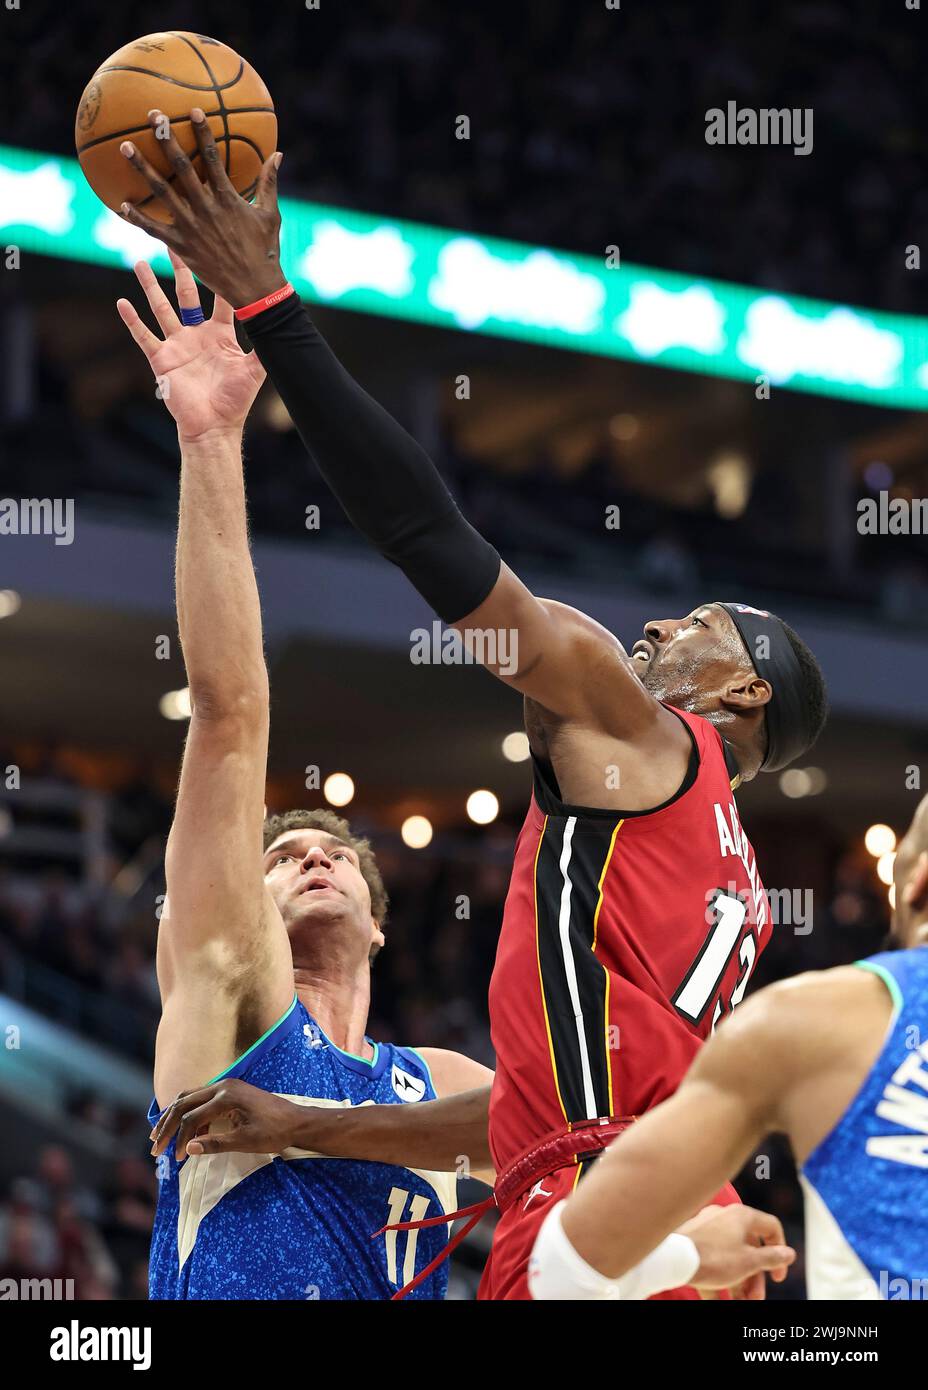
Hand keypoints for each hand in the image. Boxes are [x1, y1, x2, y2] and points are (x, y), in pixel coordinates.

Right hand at [117, 250, 265, 441]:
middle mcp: (197, 334)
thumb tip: (283, 325)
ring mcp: (178, 345)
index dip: (219, 278)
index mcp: (220, 334)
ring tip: (141, 261)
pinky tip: (122, 303)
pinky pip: (144, 336)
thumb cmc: (235, 402)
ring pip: (161, 308)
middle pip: (187, 294)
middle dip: (181, 270)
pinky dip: (132, 321)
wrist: (214, 427)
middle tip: (175, 243)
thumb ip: (265, 347)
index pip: (220, 299)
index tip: (217, 252)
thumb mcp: (255, 370)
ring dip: (150, 286)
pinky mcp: (162, 359)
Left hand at [119, 109, 284, 308]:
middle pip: (180, 166)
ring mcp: (190, 227)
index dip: (202, 132)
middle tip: (152, 116)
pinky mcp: (181, 247)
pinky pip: (154, 229)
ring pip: (162, 192)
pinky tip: (120, 204)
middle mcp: (205, 208)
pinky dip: (137, 217)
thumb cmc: (265, 251)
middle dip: (165, 138)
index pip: (212, 157)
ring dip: (142, 168)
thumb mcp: (271, 215)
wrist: (255, 288)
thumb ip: (270, 183)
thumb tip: (278, 154)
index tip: (191, 110)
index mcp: (227, 198)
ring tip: (125, 146)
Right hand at [150, 1078, 328, 1158]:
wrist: (297, 1121)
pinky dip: (188, 1115)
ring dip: (173, 1117)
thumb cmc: (275, 1132)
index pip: (192, 1117)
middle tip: (154, 1147)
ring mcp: (225, 1086)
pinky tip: (186, 1134)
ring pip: (189, 1098)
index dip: (180, 1139)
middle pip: (184, 1103)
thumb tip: (187, 1149)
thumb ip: (216, 1144)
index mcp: (227, 1096)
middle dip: (167, 1125)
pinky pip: (200, 1099)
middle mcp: (223, 1085)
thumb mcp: (246, 1142)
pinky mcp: (228, 1091)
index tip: (176, 1159)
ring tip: (159, 1137)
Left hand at [679, 1204, 794, 1299]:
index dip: (780, 1251)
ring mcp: (708, 1228)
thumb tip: (788, 1253)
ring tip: (740, 1303)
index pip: (771, 1227)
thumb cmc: (714, 1257)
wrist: (674, 1259)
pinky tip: (720, 1300)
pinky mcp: (694, 1240)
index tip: (777, 1276)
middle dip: (756, 1278)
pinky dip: (719, 1279)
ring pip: (731, 1256)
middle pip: (751, 1248)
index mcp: (742, 1216)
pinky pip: (713, 1260)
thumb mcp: (749, 1262)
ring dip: (740, 1282)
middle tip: (756, 1299)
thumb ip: (771, 1258)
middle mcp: (725, 1217)